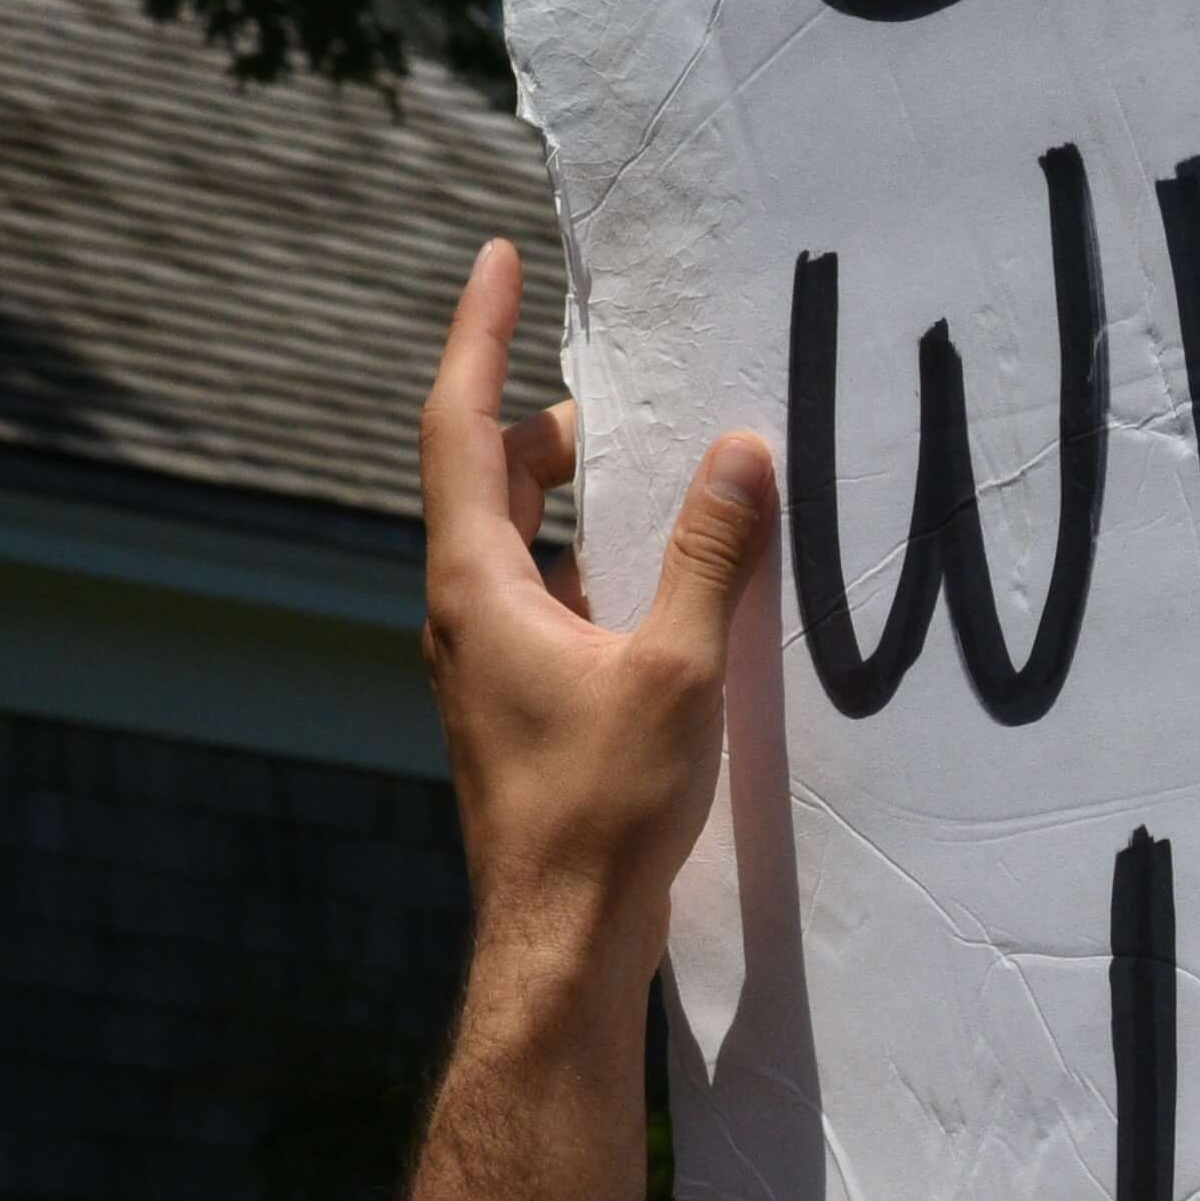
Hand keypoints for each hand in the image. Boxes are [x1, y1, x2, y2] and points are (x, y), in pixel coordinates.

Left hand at [416, 239, 768, 961]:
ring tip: (650, 475)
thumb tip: (740, 452)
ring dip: (570, 496)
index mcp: (476, 586)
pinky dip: (586, 563)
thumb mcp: (675, 671)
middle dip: (547, 422)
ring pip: (513, 543)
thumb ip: (708, 556)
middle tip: (621, 391)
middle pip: (487, 477)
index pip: (460, 423)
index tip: (499, 258)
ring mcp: (481, 663)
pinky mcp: (512, 705)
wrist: (560, 942)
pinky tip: (652, 587)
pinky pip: (540, 599)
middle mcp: (462, 614)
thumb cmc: (604, 814)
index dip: (478, 333)